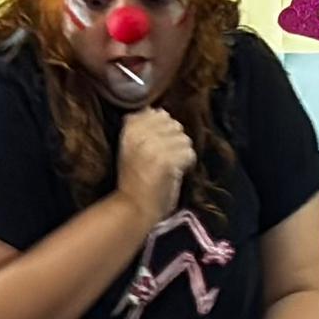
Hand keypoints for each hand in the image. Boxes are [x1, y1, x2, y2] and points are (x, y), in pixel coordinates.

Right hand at [115, 105, 193, 220]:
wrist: (134, 206)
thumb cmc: (134, 178)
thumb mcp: (131, 146)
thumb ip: (144, 127)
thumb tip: (160, 111)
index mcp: (130, 127)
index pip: (158, 113)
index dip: (162, 130)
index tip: (155, 146)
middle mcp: (141, 133)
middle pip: (174, 124)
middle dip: (173, 140)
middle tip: (163, 158)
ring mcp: (154, 146)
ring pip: (184, 139)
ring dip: (181, 154)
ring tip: (169, 167)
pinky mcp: (168, 160)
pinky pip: (189, 154)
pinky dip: (186, 165)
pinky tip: (175, 173)